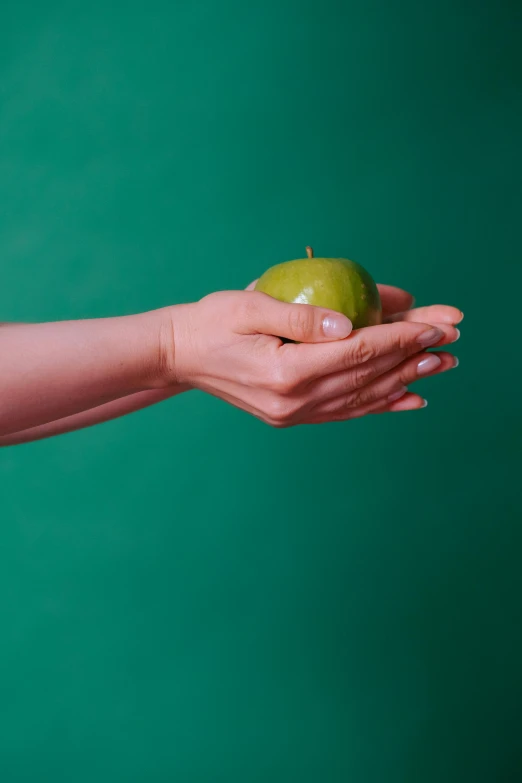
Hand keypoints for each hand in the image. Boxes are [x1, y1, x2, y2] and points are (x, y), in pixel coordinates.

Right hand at [165, 285, 459, 426]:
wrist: (179, 356)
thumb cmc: (211, 321)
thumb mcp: (248, 306)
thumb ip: (299, 317)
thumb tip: (347, 324)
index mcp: (284, 373)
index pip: (358, 352)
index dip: (401, 337)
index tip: (436, 325)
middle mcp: (294, 401)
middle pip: (367, 377)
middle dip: (414, 357)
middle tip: (453, 344)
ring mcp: (293, 414)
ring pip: (363, 398)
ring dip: (405, 381)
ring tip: (441, 367)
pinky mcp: (292, 416)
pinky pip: (346, 413)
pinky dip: (380, 404)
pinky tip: (406, 398)